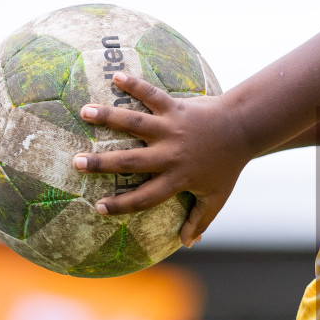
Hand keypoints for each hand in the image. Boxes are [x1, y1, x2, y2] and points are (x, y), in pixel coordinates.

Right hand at [73, 73, 251, 246]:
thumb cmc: (229, 165)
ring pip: (135, 123)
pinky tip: (116, 76)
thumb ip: (200, 220)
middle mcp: (171, 154)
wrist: (244, 129)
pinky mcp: (175, 107)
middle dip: (103, 163)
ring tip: (84, 112)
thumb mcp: (217, 197)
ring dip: (109, 117)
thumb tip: (187, 244)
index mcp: (178, 178)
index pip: (145, 198)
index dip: (122, 206)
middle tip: (76, 163)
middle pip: (131, 161)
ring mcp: (171, 128)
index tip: (98, 208)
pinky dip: (135, 85)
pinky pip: (152, 94)